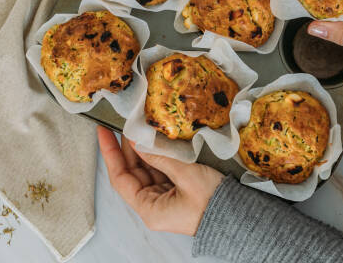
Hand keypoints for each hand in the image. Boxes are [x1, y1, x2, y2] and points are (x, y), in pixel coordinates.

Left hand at [97, 126, 223, 235]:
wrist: (238, 216)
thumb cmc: (213, 201)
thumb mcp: (186, 175)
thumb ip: (161, 157)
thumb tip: (140, 141)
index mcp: (149, 209)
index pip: (120, 178)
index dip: (110, 153)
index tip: (103, 133)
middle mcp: (153, 206)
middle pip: (132, 174)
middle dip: (128, 149)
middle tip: (126, 125)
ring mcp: (164, 200)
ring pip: (146, 171)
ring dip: (143, 151)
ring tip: (141, 130)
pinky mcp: (176, 194)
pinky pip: (160, 173)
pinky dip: (157, 157)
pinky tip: (156, 142)